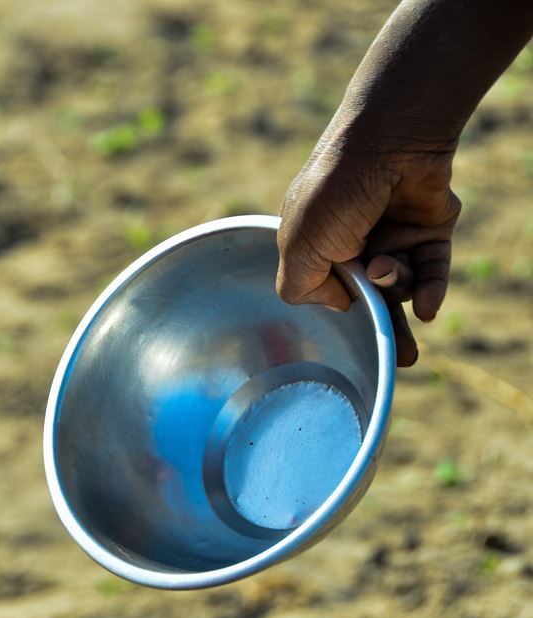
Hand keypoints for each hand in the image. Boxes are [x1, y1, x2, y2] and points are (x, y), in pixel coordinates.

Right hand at [276, 123, 460, 366]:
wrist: (389, 143)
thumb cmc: (333, 193)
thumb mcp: (299, 246)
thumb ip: (302, 288)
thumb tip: (340, 305)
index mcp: (315, 244)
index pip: (328, 290)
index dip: (341, 308)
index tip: (352, 330)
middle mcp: (354, 242)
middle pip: (372, 296)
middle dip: (385, 328)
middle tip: (401, 359)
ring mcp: (392, 235)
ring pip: (402, 284)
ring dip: (397, 286)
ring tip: (388, 270)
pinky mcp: (429, 228)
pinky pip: (433, 269)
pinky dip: (431, 289)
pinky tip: (426, 307)